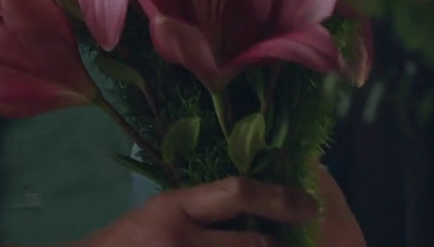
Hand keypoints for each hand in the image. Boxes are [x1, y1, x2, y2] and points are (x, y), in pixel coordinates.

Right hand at [72, 176, 320, 246]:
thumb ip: (201, 210)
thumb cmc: (125, 242)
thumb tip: (255, 204)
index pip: (236, 193)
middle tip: (296, 243)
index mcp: (173, 207)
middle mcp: (180, 240)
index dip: (278, 198)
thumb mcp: (159, 213)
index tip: (308, 205)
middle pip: (253, 245)